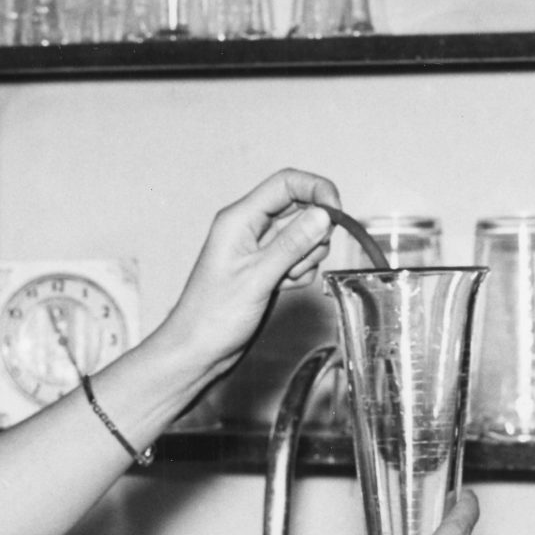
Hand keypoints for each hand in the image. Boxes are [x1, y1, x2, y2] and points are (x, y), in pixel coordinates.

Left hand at [146, 169, 338, 390]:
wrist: (198, 351)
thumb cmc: (212, 316)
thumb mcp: (257, 277)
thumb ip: (292, 244)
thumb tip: (323, 214)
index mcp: (240, 219)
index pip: (286, 183)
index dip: (317, 190)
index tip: (337, 213)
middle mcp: (250, 228)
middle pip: (300, 208)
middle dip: (313, 233)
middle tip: (302, 260)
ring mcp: (259, 249)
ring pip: (303, 235)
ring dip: (306, 257)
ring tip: (285, 280)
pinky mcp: (267, 269)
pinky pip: (299, 259)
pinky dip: (300, 274)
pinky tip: (283, 289)